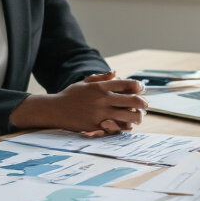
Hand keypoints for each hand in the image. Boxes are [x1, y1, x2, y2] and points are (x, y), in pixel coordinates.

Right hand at [9, 71, 147, 135]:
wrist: (54, 110)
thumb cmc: (70, 96)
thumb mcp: (84, 83)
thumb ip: (101, 78)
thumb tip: (115, 73)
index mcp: (100, 87)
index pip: (127, 84)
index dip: (138, 87)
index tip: (141, 90)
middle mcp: (103, 99)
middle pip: (133, 100)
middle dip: (142, 103)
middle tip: (145, 106)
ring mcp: (100, 113)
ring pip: (128, 116)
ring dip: (136, 117)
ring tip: (137, 117)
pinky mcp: (97, 126)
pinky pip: (117, 128)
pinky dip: (124, 127)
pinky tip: (125, 125)